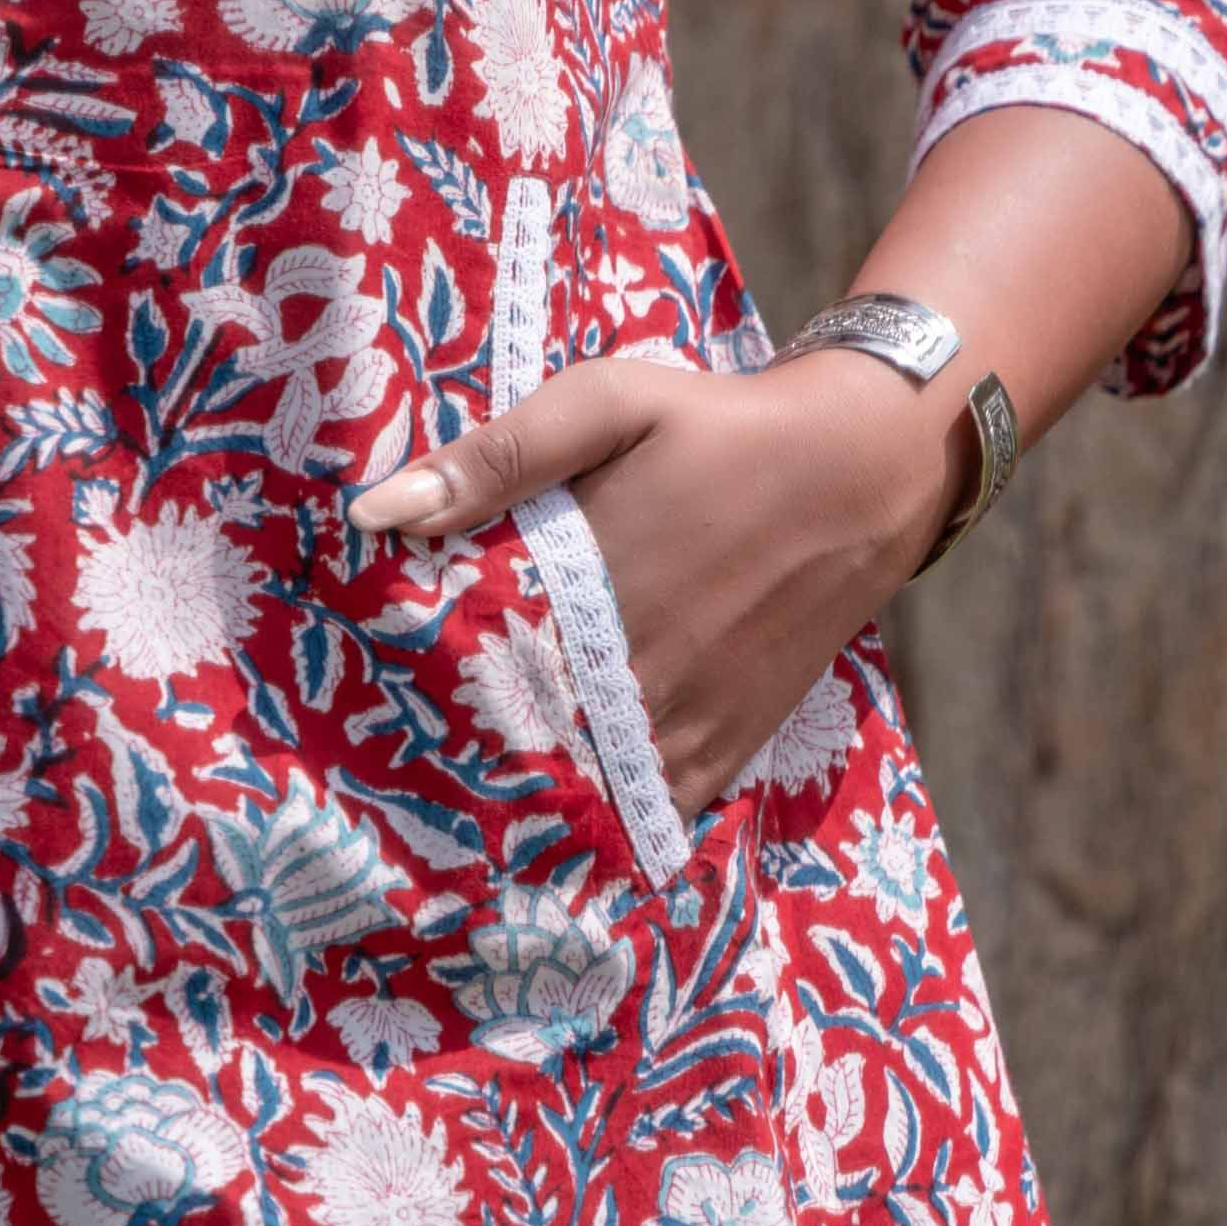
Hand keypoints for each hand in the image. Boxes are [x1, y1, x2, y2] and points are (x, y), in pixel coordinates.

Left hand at [345, 347, 970, 822]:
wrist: (861, 468)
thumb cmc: (719, 425)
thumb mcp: (610, 403)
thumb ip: (498, 457)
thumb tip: (373, 513)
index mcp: (593, 584)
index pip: (475, 666)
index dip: (415, 692)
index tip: (365, 702)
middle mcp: (639, 663)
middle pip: (519, 737)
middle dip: (459, 751)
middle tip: (396, 764)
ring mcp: (690, 712)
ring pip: (585, 784)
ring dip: (527, 793)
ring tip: (463, 801)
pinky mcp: (732, 738)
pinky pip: (655, 805)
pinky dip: (608, 817)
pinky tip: (559, 822)